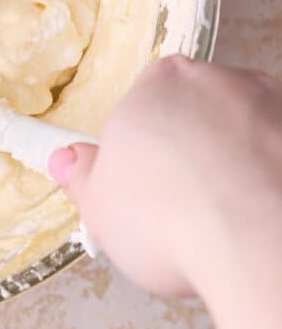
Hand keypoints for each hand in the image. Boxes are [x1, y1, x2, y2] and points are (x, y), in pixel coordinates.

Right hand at [47, 55, 281, 297]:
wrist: (262, 248)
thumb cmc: (174, 220)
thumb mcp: (100, 208)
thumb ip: (82, 177)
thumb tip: (68, 161)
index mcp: (159, 83)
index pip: (143, 106)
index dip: (141, 150)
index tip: (142, 187)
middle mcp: (216, 80)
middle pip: (198, 112)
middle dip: (191, 151)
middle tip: (184, 207)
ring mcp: (270, 103)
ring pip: (247, 130)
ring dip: (238, 162)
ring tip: (230, 220)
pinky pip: (279, 153)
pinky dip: (273, 176)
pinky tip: (262, 217)